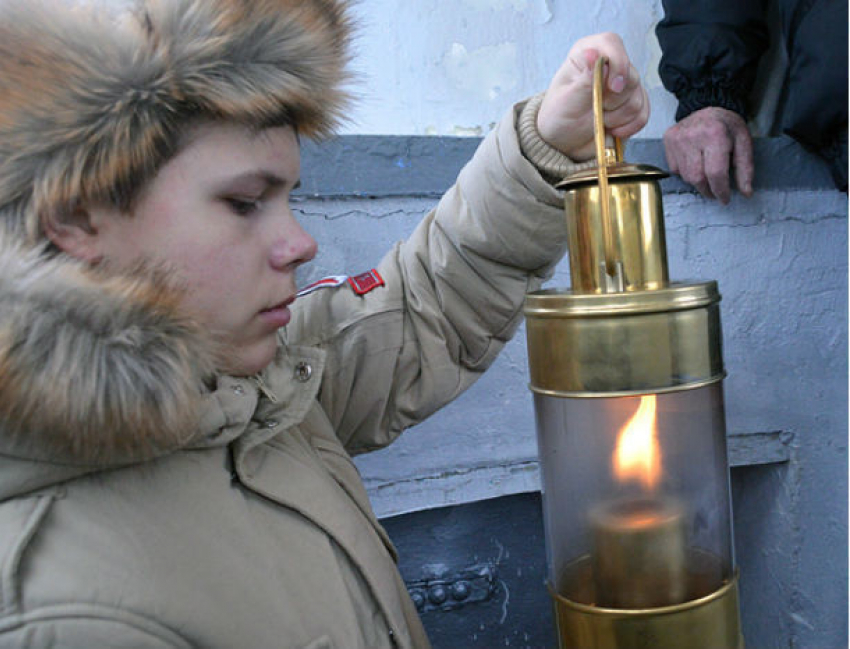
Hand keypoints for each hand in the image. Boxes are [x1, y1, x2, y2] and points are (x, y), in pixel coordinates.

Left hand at [537, 32, 648, 161]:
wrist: (564, 141)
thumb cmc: (560, 116)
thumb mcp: (566, 100)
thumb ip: (583, 80)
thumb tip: (592, 54)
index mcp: (588, 53)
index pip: (612, 43)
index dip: (618, 63)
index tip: (613, 88)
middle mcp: (609, 64)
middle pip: (630, 76)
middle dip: (613, 100)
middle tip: (594, 109)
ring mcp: (624, 84)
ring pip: (637, 98)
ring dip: (617, 116)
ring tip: (599, 120)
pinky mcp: (632, 102)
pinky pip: (642, 114)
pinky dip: (628, 126)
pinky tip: (612, 129)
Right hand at [663, 107, 753, 203]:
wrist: (708, 104)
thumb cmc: (727, 126)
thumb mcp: (744, 143)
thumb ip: (745, 169)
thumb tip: (746, 193)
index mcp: (715, 135)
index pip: (715, 173)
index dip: (721, 190)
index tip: (725, 199)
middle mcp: (693, 136)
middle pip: (698, 178)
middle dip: (708, 189)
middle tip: (716, 191)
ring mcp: (677, 139)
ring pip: (685, 176)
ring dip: (698, 181)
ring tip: (707, 175)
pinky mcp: (668, 141)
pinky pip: (675, 169)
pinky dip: (686, 172)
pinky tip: (695, 163)